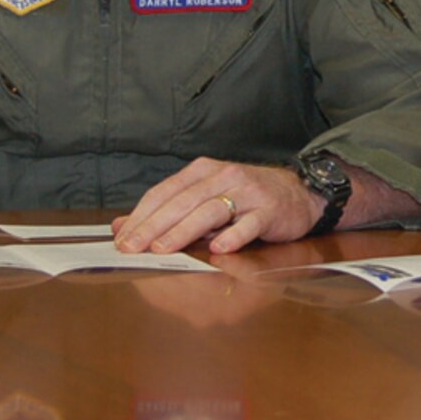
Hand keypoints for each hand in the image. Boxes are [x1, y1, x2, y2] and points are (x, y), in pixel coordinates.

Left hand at [114, 159, 320, 255]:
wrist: (299, 192)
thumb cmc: (247, 197)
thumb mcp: (204, 197)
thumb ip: (166, 210)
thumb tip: (121, 225)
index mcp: (203, 171)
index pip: (164, 192)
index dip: (141, 215)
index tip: (122, 239)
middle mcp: (224, 177)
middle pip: (183, 201)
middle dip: (154, 226)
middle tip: (133, 247)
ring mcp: (248, 192)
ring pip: (210, 210)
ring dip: (185, 230)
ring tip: (164, 248)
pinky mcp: (270, 210)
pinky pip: (249, 223)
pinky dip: (233, 235)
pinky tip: (219, 248)